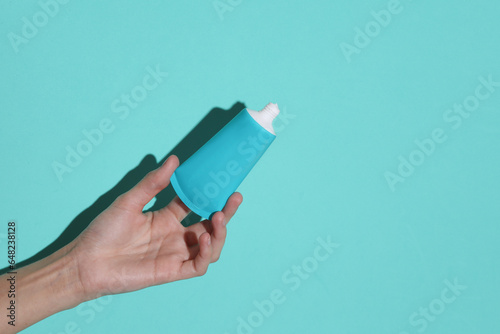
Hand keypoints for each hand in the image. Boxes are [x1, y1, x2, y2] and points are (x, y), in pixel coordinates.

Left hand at [69, 155, 242, 298]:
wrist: (86, 262)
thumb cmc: (104, 231)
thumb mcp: (130, 201)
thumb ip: (153, 183)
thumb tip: (174, 159)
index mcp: (166, 218)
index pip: (195, 205)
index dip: (209, 194)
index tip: (221, 180)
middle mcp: (175, 236)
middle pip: (210, 224)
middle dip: (225, 212)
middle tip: (235, 197)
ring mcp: (175, 254)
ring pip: (211, 246)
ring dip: (221, 232)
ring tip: (218, 217)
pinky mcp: (172, 271)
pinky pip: (199, 265)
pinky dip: (208, 252)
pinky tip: (206, 236)